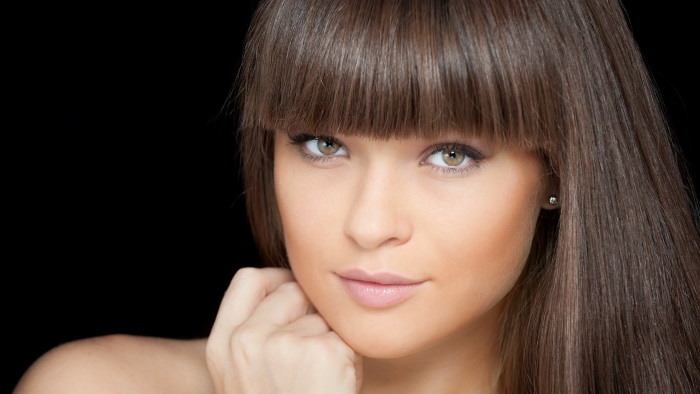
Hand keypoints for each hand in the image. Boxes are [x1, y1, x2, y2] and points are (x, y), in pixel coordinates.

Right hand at [205, 267, 362, 393]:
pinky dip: (349, 358)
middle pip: (291, 290)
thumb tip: (289, 289)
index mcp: (223, 345)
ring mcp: (285, 345)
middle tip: (310, 354)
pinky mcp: (323, 352)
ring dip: (329, 339)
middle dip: (308, 313)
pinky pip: (345, 336)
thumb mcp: (243, 376)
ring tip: (319, 378)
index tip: (292, 294)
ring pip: (322, 315)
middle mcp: (248, 340)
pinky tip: (335, 384)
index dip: (275, 280)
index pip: (247, 279)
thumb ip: (252, 335)